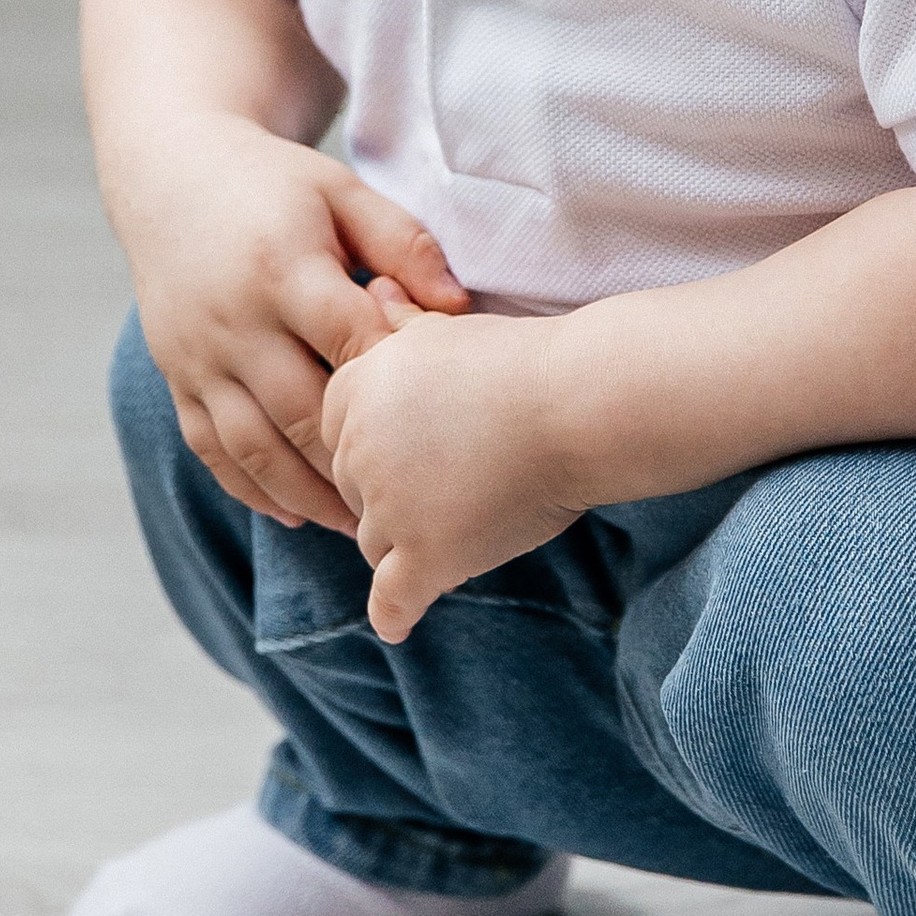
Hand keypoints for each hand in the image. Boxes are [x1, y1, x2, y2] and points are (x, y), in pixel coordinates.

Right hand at [125, 123, 468, 532]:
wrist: (169, 177)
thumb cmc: (275, 186)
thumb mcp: (341, 190)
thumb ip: (403, 242)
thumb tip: (457, 307)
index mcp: (282, 268)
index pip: (349, 342)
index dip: (394, 383)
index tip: (442, 418)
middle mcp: (234, 322)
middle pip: (301, 411)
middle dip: (355, 462)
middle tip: (411, 502)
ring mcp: (198, 358)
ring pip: (253, 446)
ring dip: (307, 494)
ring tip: (360, 527)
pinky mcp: (178, 379)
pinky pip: (211, 449)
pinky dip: (252, 489)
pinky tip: (296, 513)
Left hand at [318, 306, 585, 642]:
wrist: (578, 403)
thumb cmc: (524, 362)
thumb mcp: (449, 331)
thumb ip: (401, 322)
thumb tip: (374, 293)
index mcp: (355, 389)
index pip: (338, 435)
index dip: (381, 442)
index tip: (425, 441)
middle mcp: (358, 448)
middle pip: (354, 490)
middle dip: (392, 490)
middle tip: (454, 477)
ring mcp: (388, 507)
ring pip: (375, 540)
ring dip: (407, 539)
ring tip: (461, 520)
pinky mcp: (426, 555)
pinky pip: (392, 597)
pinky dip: (393, 611)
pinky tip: (395, 622)